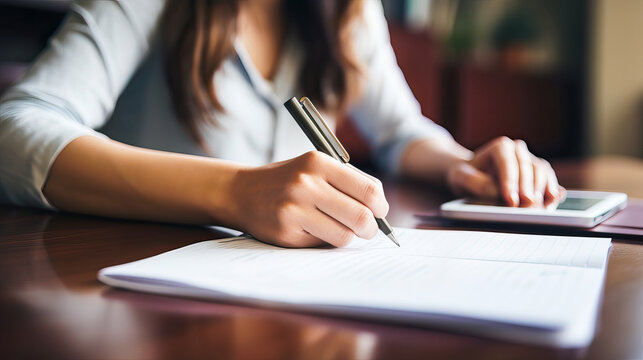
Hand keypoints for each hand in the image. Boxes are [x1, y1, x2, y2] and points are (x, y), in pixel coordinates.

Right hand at [229, 151, 388, 247]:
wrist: (241, 192)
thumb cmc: (287, 181)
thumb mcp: (314, 168)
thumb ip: (346, 182)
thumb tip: (380, 208)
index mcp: (319, 162)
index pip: (369, 189)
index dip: (380, 206)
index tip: (379, 212)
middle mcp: (306, 183)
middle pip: (361, 216)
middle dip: (370, 228)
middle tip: (367, 230)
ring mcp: (295, 208)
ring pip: (345, 235)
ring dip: (349, 237)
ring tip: (340, 230)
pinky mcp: (286, 231)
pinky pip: (322, 244)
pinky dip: (326, 241)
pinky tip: (313, 231)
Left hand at [446, 137, 565, 206]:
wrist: (473, 178)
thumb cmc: (466, 177)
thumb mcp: (461, 178)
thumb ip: (475, 183)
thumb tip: (495, 191)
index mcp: (500, 147)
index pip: (507, 164)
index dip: (510, 183)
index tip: (510, 200)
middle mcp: (519, 150)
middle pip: (528, 168)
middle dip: (528, 189)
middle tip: (527, 207)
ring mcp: (531, 161)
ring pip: (543, 172)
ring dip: (542, 190)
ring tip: (539, 208)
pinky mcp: (540, 174)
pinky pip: (550, 180)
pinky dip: (552, 191)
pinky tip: (553, 201)